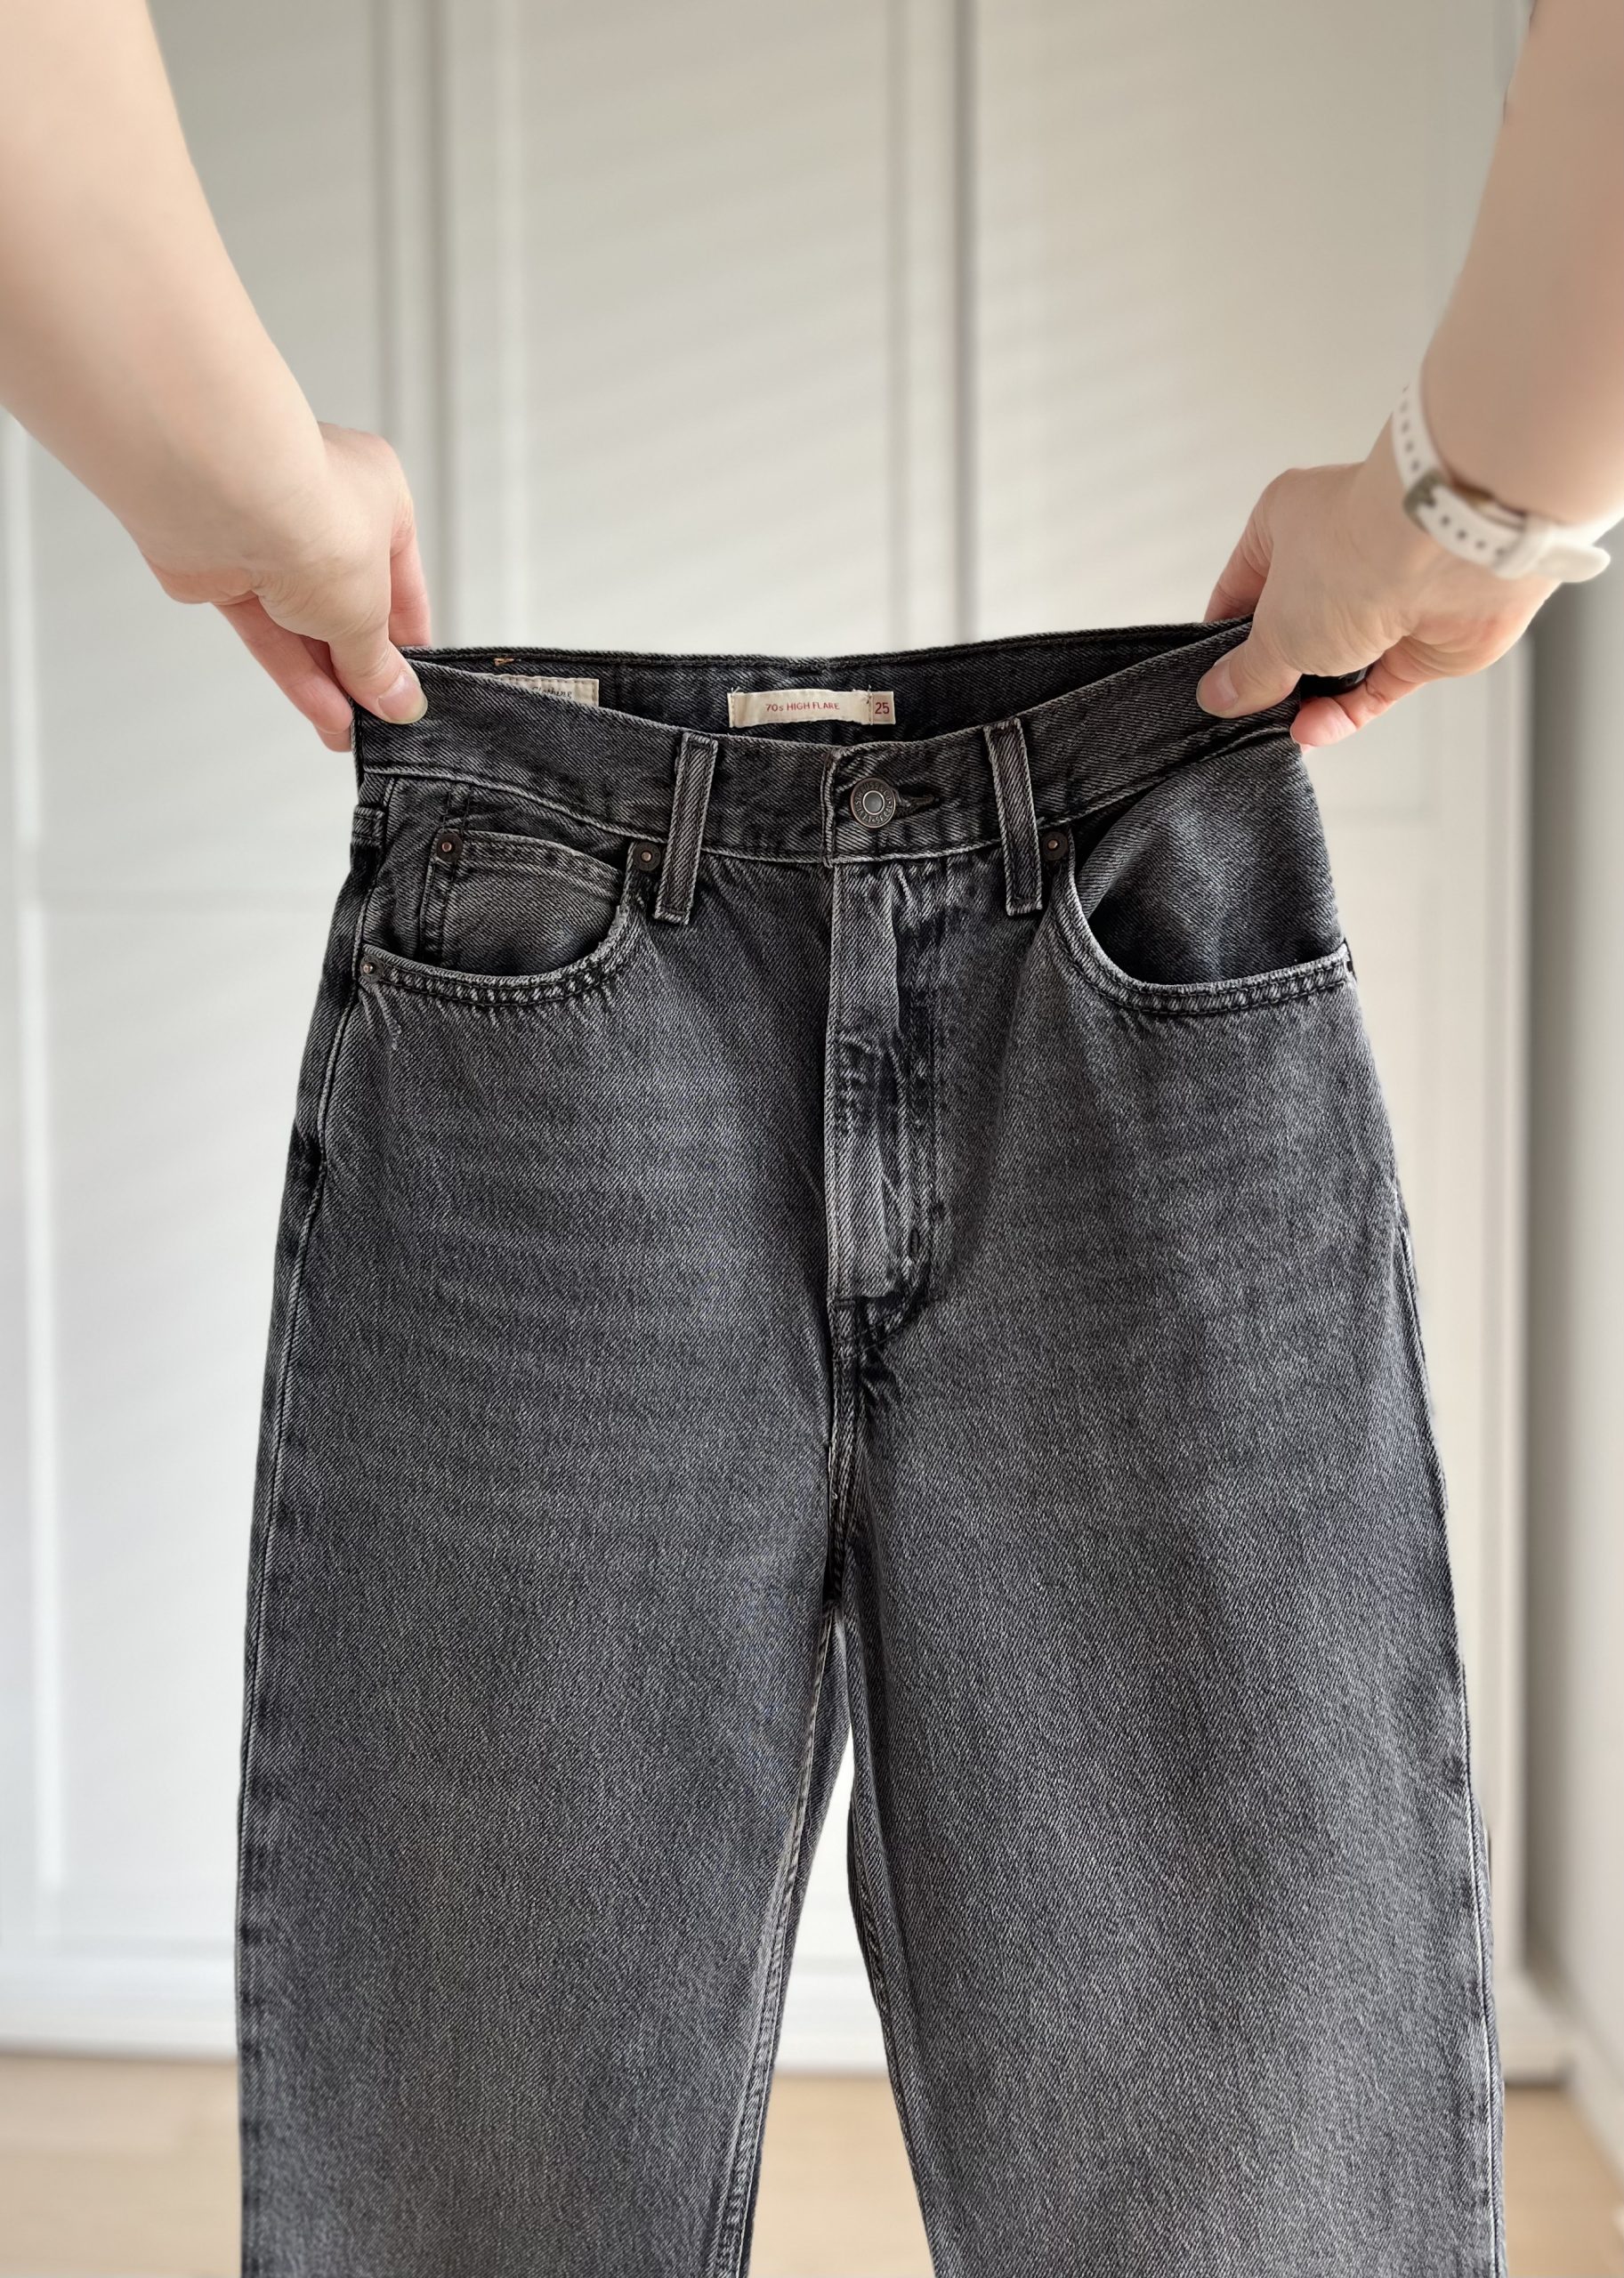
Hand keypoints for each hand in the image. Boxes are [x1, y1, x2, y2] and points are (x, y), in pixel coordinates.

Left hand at [132, 421, 430, 754]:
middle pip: (348, 608)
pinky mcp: (224, 569)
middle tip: (378, 720)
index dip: (405, 643)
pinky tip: (321, 710)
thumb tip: (399, 702)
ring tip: (348, 732)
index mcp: (379, 502)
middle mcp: (324, 513)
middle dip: (362, 668)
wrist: (221, 498)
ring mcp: (270, 539)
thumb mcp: (367, 611)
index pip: (401, 584)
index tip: (410, 690)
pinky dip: (292, 671)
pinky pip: (265, 630)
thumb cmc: (311, 520)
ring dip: (328, 681)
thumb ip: (378, 663)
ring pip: (304, 624)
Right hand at [1193, 421, 1556, 746]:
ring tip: (1281, 730)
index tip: (1212, 683)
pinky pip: (1373, 687)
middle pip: (1291, 630)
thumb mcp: (1275, 627)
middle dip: (1273, 677)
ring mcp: (1383, 597)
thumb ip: (1248, 671)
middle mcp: (1337, 554)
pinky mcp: (1420, 639)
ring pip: (1335, 665)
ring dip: (1309, 701)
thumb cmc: (1356, 557)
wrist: (1453, 557)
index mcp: (1286, 524)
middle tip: (1247, 714)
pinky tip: (1316, 729)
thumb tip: (1220, 696)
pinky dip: (1345, 712)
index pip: (1242, 589)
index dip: (1224, 639)